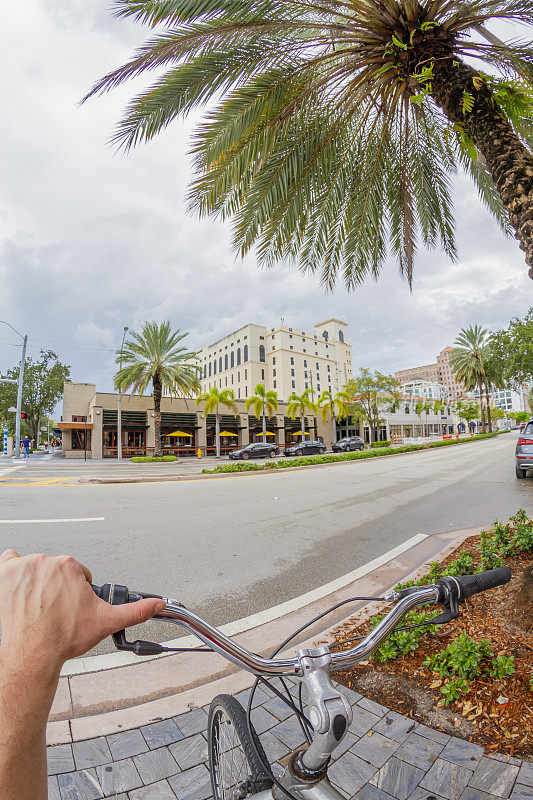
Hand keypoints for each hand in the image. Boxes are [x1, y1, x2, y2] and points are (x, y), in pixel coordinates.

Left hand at [0, 550, 164, 674]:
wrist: (31, 655)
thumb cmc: (61, 639)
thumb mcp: (105, 623)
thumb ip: (135, 611)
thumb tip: (156, 604)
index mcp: (71, 567)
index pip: (76, 573)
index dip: (76, 592)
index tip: (71, 606)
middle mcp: (47, 562)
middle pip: (55, 570)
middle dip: (56, 587)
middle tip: (55, 610)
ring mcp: (23, 567)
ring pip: (33, 567)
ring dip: (35, 582)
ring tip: (37, 605)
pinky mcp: (3, 574)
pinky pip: (8, 562)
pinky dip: (12, 573)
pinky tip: (18, 589)